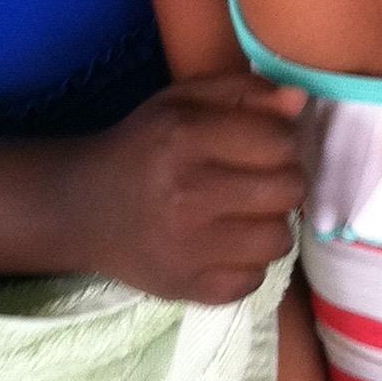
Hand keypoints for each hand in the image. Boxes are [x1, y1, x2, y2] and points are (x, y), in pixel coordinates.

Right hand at [61, 73, 308, 304]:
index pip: (280, 141)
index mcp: (185, 138)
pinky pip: (256, 280)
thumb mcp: (181, 102)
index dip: (281, 141)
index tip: (264, 146)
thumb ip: (243, 92)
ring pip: (279, 239)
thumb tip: (299, 100)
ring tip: (243, 214)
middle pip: (288, 190)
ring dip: (269, 224)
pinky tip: (223, 245)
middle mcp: (188, 194)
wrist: (82, 209)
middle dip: (282, 180)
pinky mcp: (190, 289)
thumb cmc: (141, 147)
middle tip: (258, 180)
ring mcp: (189, 249)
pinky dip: (247, 263)